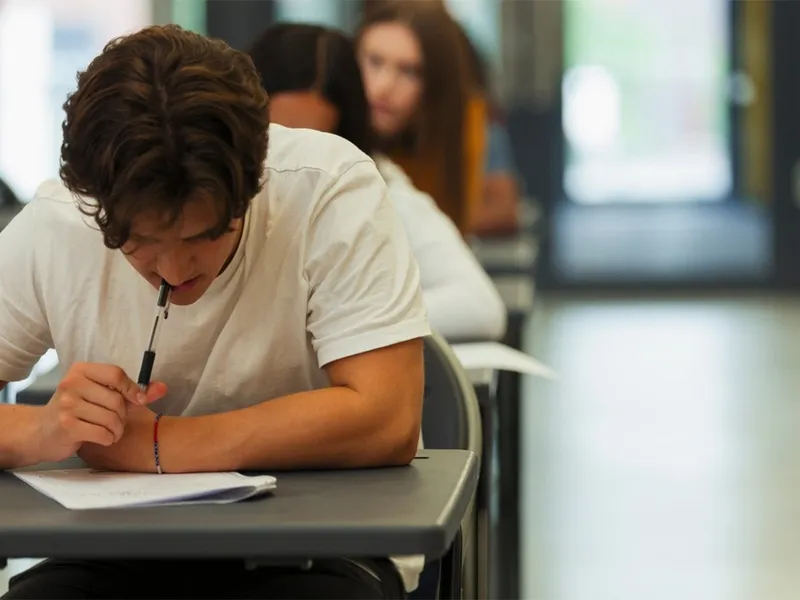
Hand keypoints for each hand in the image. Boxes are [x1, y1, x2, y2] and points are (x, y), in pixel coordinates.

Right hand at [34, 363, 166, 463]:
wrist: (41, 432)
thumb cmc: (77, 411)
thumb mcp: (103, 395)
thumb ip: (134, 391)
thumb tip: (162, 388)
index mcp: (81, 371)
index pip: (116, 374)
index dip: (132, 389)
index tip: (138, 400)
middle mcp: (71, 384)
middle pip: (116, 399)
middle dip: (122, 415)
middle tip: (115, 420)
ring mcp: (67, 405)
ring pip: (112, 418)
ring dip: (117, 429)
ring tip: (109, 430)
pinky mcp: (66, 425)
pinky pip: (103, 433)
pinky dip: (108, 438)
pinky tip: (101, 438)